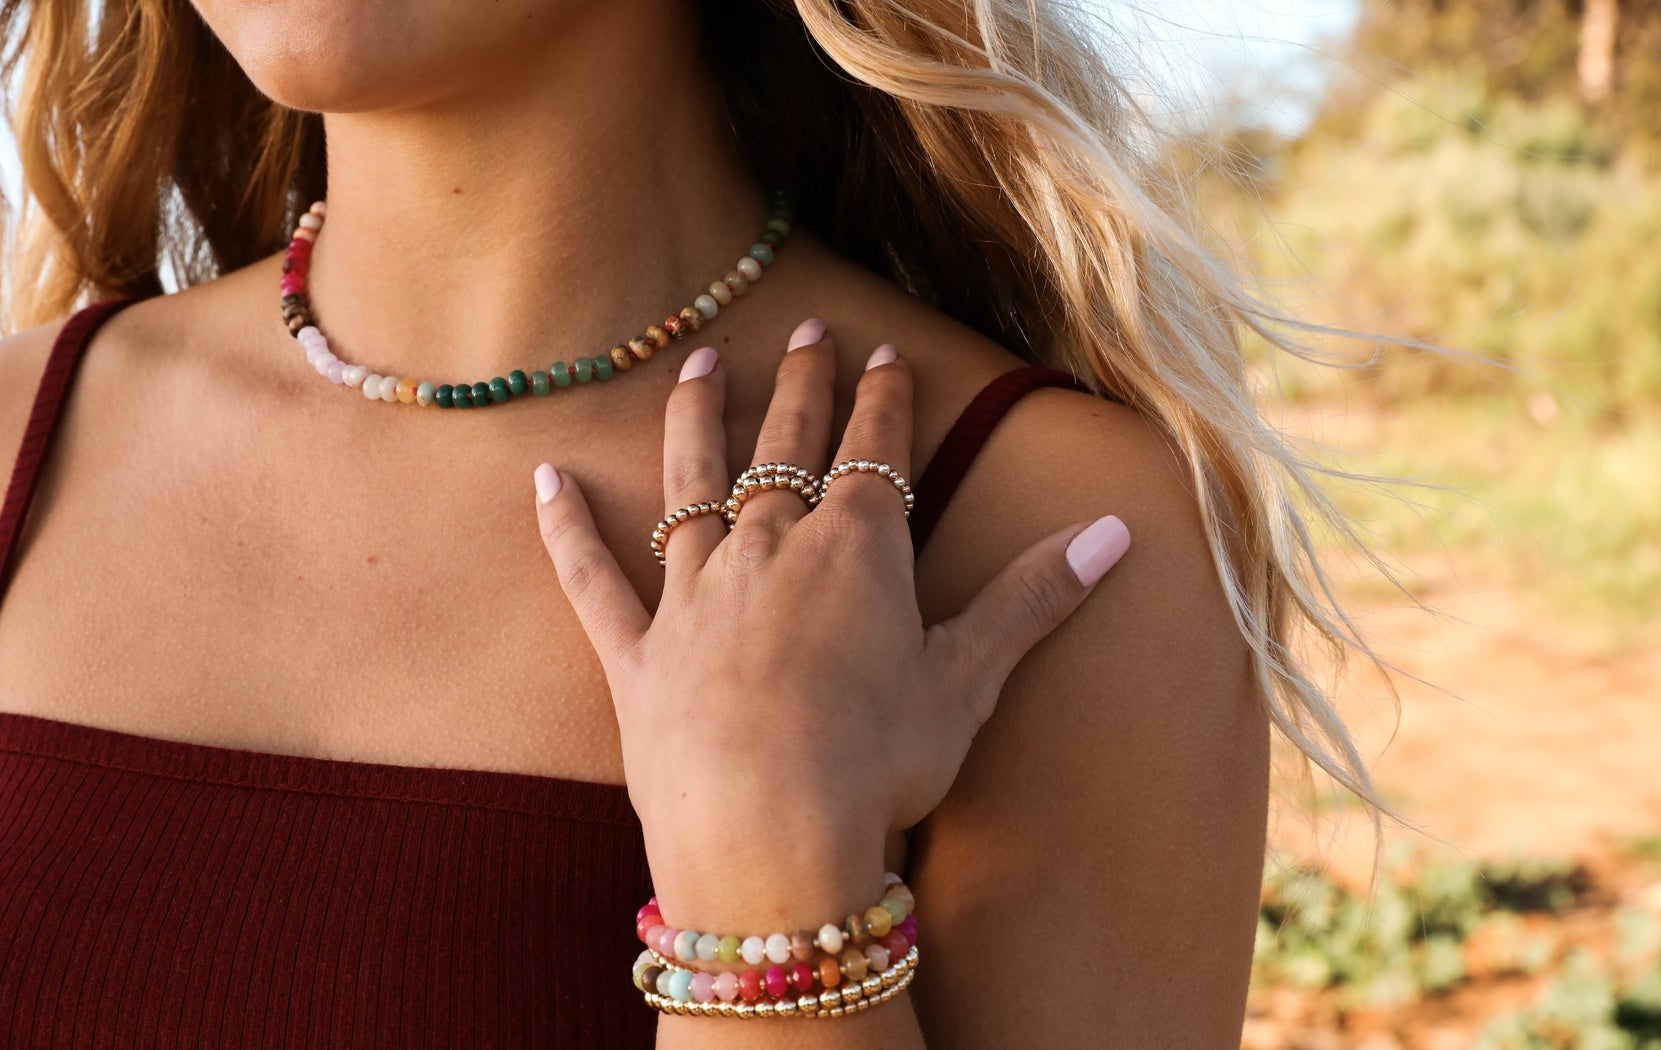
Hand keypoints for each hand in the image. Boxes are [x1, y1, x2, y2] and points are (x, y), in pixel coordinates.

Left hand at [532, 320, 1131, 926]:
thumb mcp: (969, 681)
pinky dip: (566, 529)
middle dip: (801, 386)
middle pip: (785, 446)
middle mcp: (769, 547)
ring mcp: (694, 596)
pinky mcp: (637, 655)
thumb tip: (1116, 532)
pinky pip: (592, 578)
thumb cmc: (876, 762)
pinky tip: (544, 480)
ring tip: (697, 366)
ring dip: (695, 420)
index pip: (874, 449)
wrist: (765, 833)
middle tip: (807, 330)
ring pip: (690, 484)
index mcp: (856, 547)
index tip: (885, 352)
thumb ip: (1032, 598)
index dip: (883, 399)